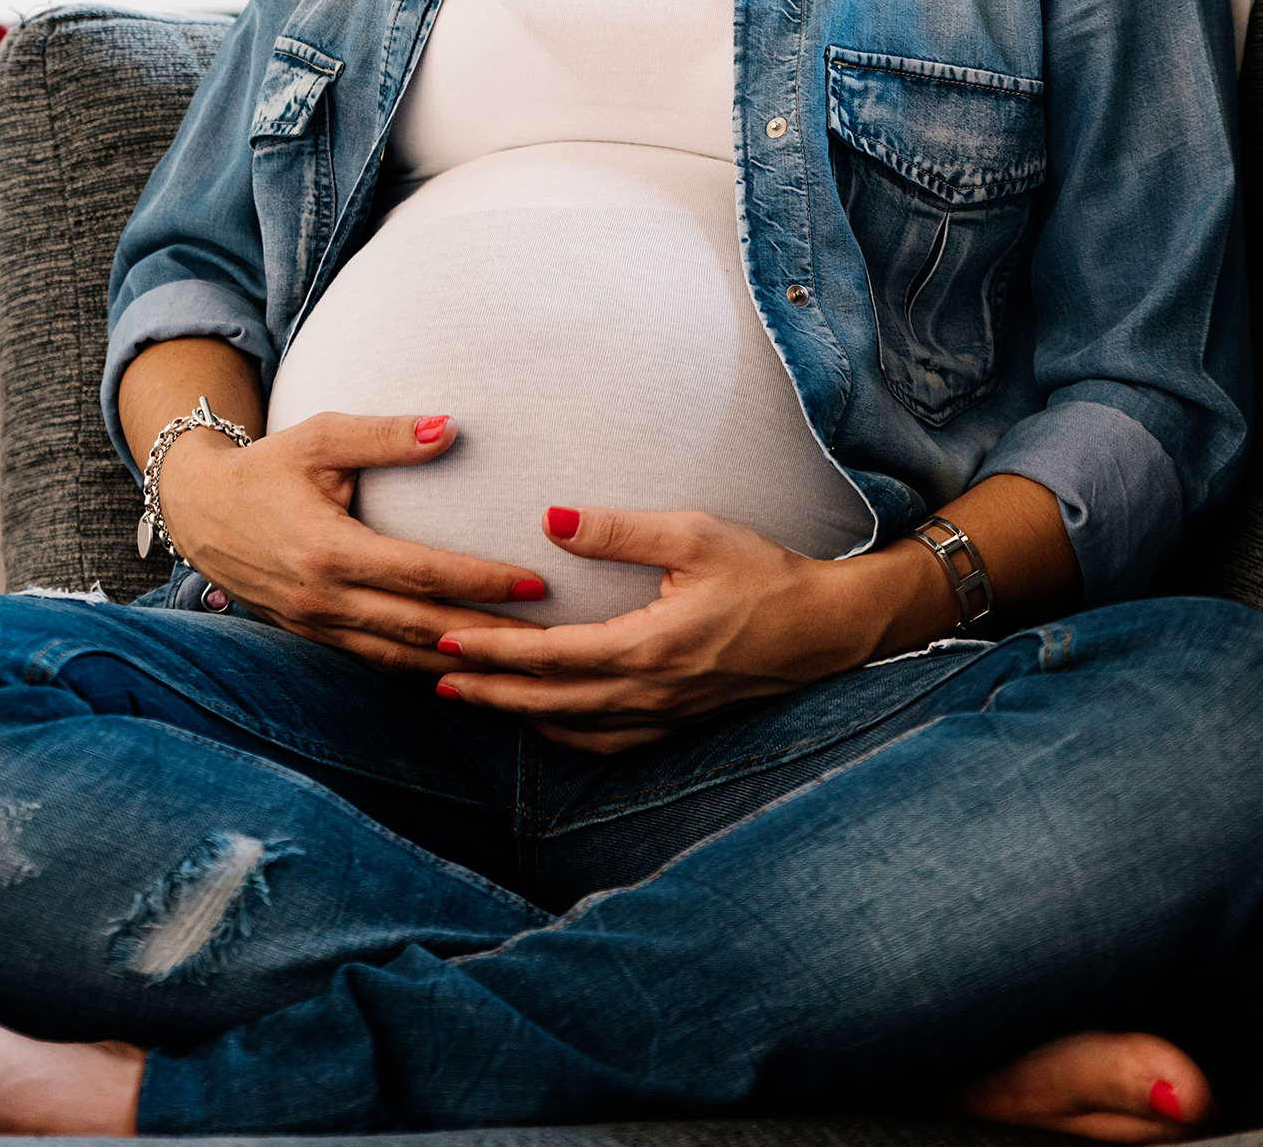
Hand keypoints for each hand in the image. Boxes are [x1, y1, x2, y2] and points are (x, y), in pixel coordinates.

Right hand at [158, 413, 546, 672]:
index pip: (420, 573)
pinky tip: (463, 674)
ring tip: (519, 666)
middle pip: (420, 628)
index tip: (533, 583)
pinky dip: (421, 672)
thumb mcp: (321, 436)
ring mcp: (314, 626)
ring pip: (400, 658)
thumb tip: (452, 428)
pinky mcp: (312, 638)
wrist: (198, 510)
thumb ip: (386, 435)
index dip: (479, 582)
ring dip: (462, 665)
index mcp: (327, 549)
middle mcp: (321, 599)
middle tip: (551, 639)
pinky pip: (375, 663)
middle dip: (488, 635)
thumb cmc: (268, 465)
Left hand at [435, 505, 914, 752]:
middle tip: (434, 677)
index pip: (552, 655)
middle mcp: (651, 692)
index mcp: (649, 646)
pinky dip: (565, 735)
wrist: (828, 629)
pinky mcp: (679, 723)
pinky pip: (608, 743)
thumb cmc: (763, 572)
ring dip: (519, 715)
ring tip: (472, 697)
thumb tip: (550, 519)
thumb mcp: (694, 534)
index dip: (496, 649)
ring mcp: (665, 716)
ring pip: (574, 729)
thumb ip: (620, 530)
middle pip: (550, 702)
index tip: (447, 637)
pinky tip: (543, 722)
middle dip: (489, 689)